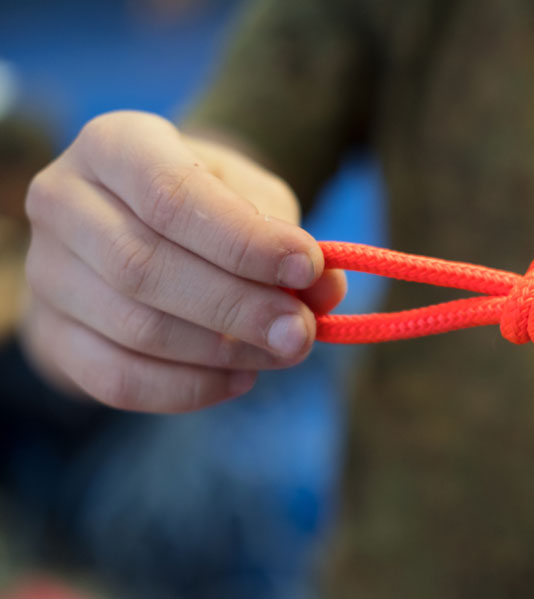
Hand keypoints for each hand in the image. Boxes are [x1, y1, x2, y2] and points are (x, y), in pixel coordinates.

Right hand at [20, 111, 345, 412]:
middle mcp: (63, 201)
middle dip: (237, 306)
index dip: (243, 240)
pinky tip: (240, 378)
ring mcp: (46, 271)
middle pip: (145, 267)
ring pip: (133, 328)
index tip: (307, 268)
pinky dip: (187, 388)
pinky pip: (116, 379)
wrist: (140, 226)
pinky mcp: (51, 334)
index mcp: (114, 145)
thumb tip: (326, 289)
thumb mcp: (255, 200)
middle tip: (300, 332)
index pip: (171, 196)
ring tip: (282, 351)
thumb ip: (288, 239)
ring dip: (222, 351)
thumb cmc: (209, 206)